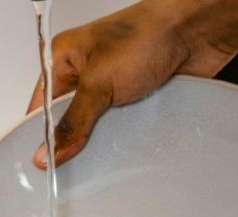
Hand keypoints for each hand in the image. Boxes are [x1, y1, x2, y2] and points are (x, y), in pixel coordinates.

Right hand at [26, 0, 237, 168]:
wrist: (196, 31)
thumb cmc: (146, 36)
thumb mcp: (98, 83)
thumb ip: (73, 122)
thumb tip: (48, 150)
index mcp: (64, 58)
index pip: (41, 105)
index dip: (41, 135)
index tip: (44, 163)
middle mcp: (85, 71)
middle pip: (68, 119)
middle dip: (73, 140)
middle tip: (73, 164)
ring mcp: (111, 85)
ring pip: (96, 126)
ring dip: (102, 139)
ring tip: (103, 152)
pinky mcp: (135, 97)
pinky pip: (121, 127)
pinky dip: (124, 137)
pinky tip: (125, 146)